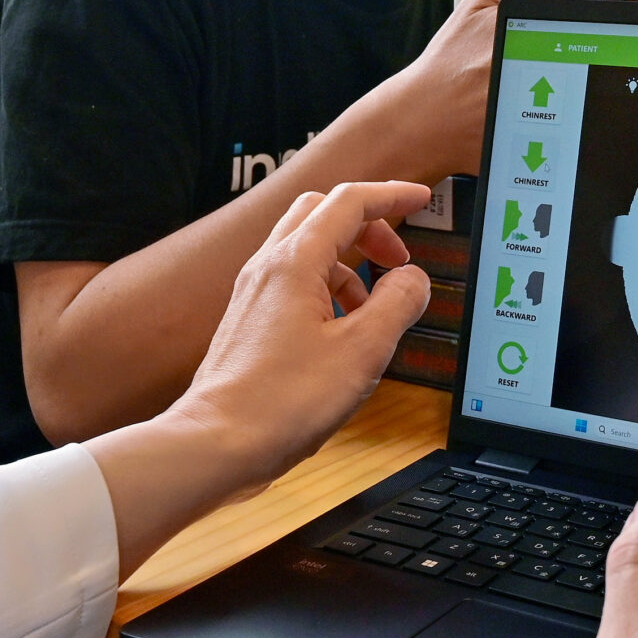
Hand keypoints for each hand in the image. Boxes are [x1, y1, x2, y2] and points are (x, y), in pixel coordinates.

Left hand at [167, 181, 434, 492]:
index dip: (392, 194)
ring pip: (306, 249)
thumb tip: (414, 280)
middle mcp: (268, 268)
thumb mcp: (362, 352)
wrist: (216, 443)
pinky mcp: (248, 321)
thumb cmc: (281, 402)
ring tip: (375, 306)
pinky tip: (341, 331)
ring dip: (349, 262)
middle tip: (398, 257)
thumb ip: (397, 305)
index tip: (421, 197)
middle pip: (322, 213)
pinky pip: (293, 282)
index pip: (350, 202)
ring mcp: (253, 293)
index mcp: (296, 262)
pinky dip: (327, 288)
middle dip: (368, 225)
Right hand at [349, 0, 637, 180]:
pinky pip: (597, 112)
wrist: (422, 123)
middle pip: (633, 43)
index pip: (619, 4)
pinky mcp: (557, 131)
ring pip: (622, 78)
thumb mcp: (487, 3)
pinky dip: (622, 102)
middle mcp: (562, 62)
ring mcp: (563, 99)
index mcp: (547, 27)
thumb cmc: (448, 67)